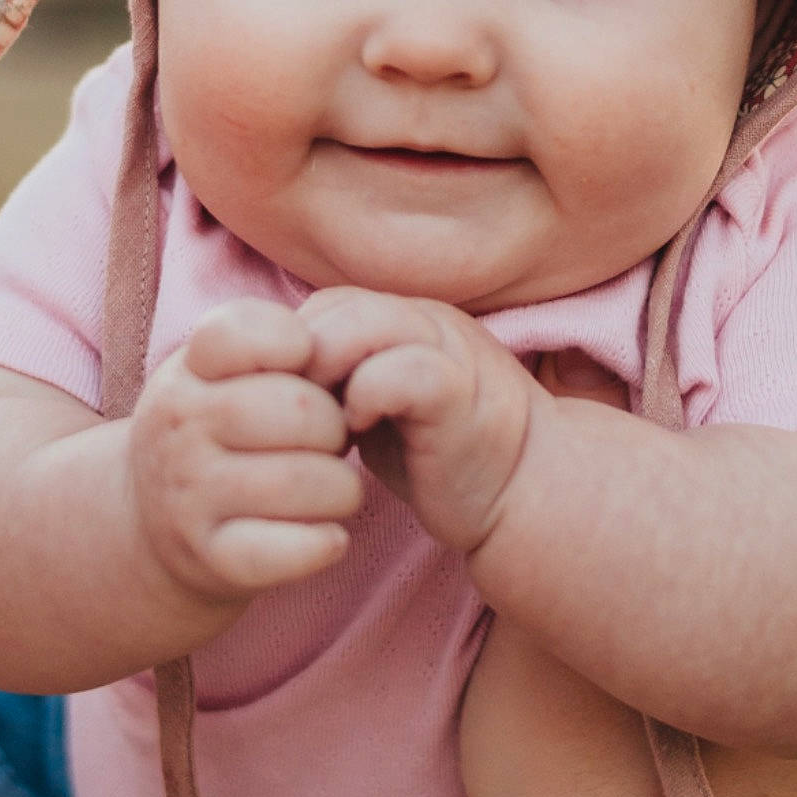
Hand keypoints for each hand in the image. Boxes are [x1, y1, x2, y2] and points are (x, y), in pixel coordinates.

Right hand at [129, 299, 364, 602]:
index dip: (295, 341)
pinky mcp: (210, 558)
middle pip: (298, 409)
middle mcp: (179, 429)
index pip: (239, 331)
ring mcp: (188, 497)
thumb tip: (332, 349)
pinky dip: (323, 544)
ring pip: (302, 481)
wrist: (151, 523)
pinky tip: (330, 536)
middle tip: (334, 442)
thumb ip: (270, 341)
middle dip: (336, 426)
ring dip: (341, 488)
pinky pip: (286, 551)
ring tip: (335, 489)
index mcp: (188, 371)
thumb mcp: (223, 371)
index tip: (308, 365)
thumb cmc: (217, 430)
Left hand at [297, 288, 556, 554]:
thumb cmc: (441, 454)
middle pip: (336, 307)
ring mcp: (448, 349)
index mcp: (407, 318)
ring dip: (328, 374)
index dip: (293, 350)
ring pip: (364, 324)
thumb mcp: (379, 406)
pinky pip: (400, 371)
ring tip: (326, 424)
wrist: (525, 491)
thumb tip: (270, 379)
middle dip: (302, 362)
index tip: (287, 406)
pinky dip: (367, 396)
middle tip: (295, 419)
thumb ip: (340, 378)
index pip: (325, 305)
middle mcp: (428, 320)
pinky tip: (360, 431)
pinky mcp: (459, 392)